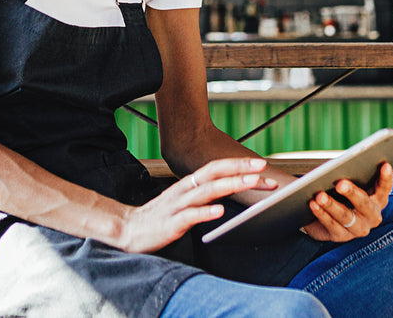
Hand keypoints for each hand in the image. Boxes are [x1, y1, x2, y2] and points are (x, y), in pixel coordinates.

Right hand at [114, 157, 277, 253]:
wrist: (128, 229)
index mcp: (189, 183)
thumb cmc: (162, 216)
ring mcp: (177, 205)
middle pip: (215, 174)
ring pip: (207, 191)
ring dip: (230, 184)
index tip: (261, 164)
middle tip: (263, 167)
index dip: (238, 164)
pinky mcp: (171, 223)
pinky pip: (189, 216)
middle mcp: (185, 190)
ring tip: (251, 182)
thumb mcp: (186, 201)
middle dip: (240, 169)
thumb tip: (234, 189)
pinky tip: (220, 212)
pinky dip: (205, 213)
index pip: (216, 168)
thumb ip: (206, 195)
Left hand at [301, 161, 392, 241]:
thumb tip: (339, 168)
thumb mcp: (350, 184)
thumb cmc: (342, 194)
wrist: (327, 218)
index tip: (384, 164)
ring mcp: (358, 228)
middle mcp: (372, 216)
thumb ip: (351, 176)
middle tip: (340, 184)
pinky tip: (313, 204)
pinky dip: (321, 213)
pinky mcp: (342, 236)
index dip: (386, 177)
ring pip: (346, 216)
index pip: (385, 188)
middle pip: (364, 203)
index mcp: (378, 199)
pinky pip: (331, 225)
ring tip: (320, 195)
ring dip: (332, 205)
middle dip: (352, 193)